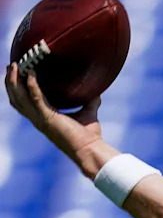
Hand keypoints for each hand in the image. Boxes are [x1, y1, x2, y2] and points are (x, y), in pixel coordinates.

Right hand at [5, 62, 109, 176]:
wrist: (92, 151)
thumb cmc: (90, 137)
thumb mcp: (88, 114)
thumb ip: (90, 102)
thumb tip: (97, 92)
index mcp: (44, 119)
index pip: (24, 103)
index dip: (18, 89)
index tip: (17, 73)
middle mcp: (39, 120)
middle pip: (17, 99)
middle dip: (11, 82)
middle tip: (12, 66)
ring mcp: (42, 120)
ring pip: (20, 98)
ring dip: (15, 81)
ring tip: (15, 66)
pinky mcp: (49, 119)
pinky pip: (36, 98)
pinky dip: (33, 85)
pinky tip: (32, 73)